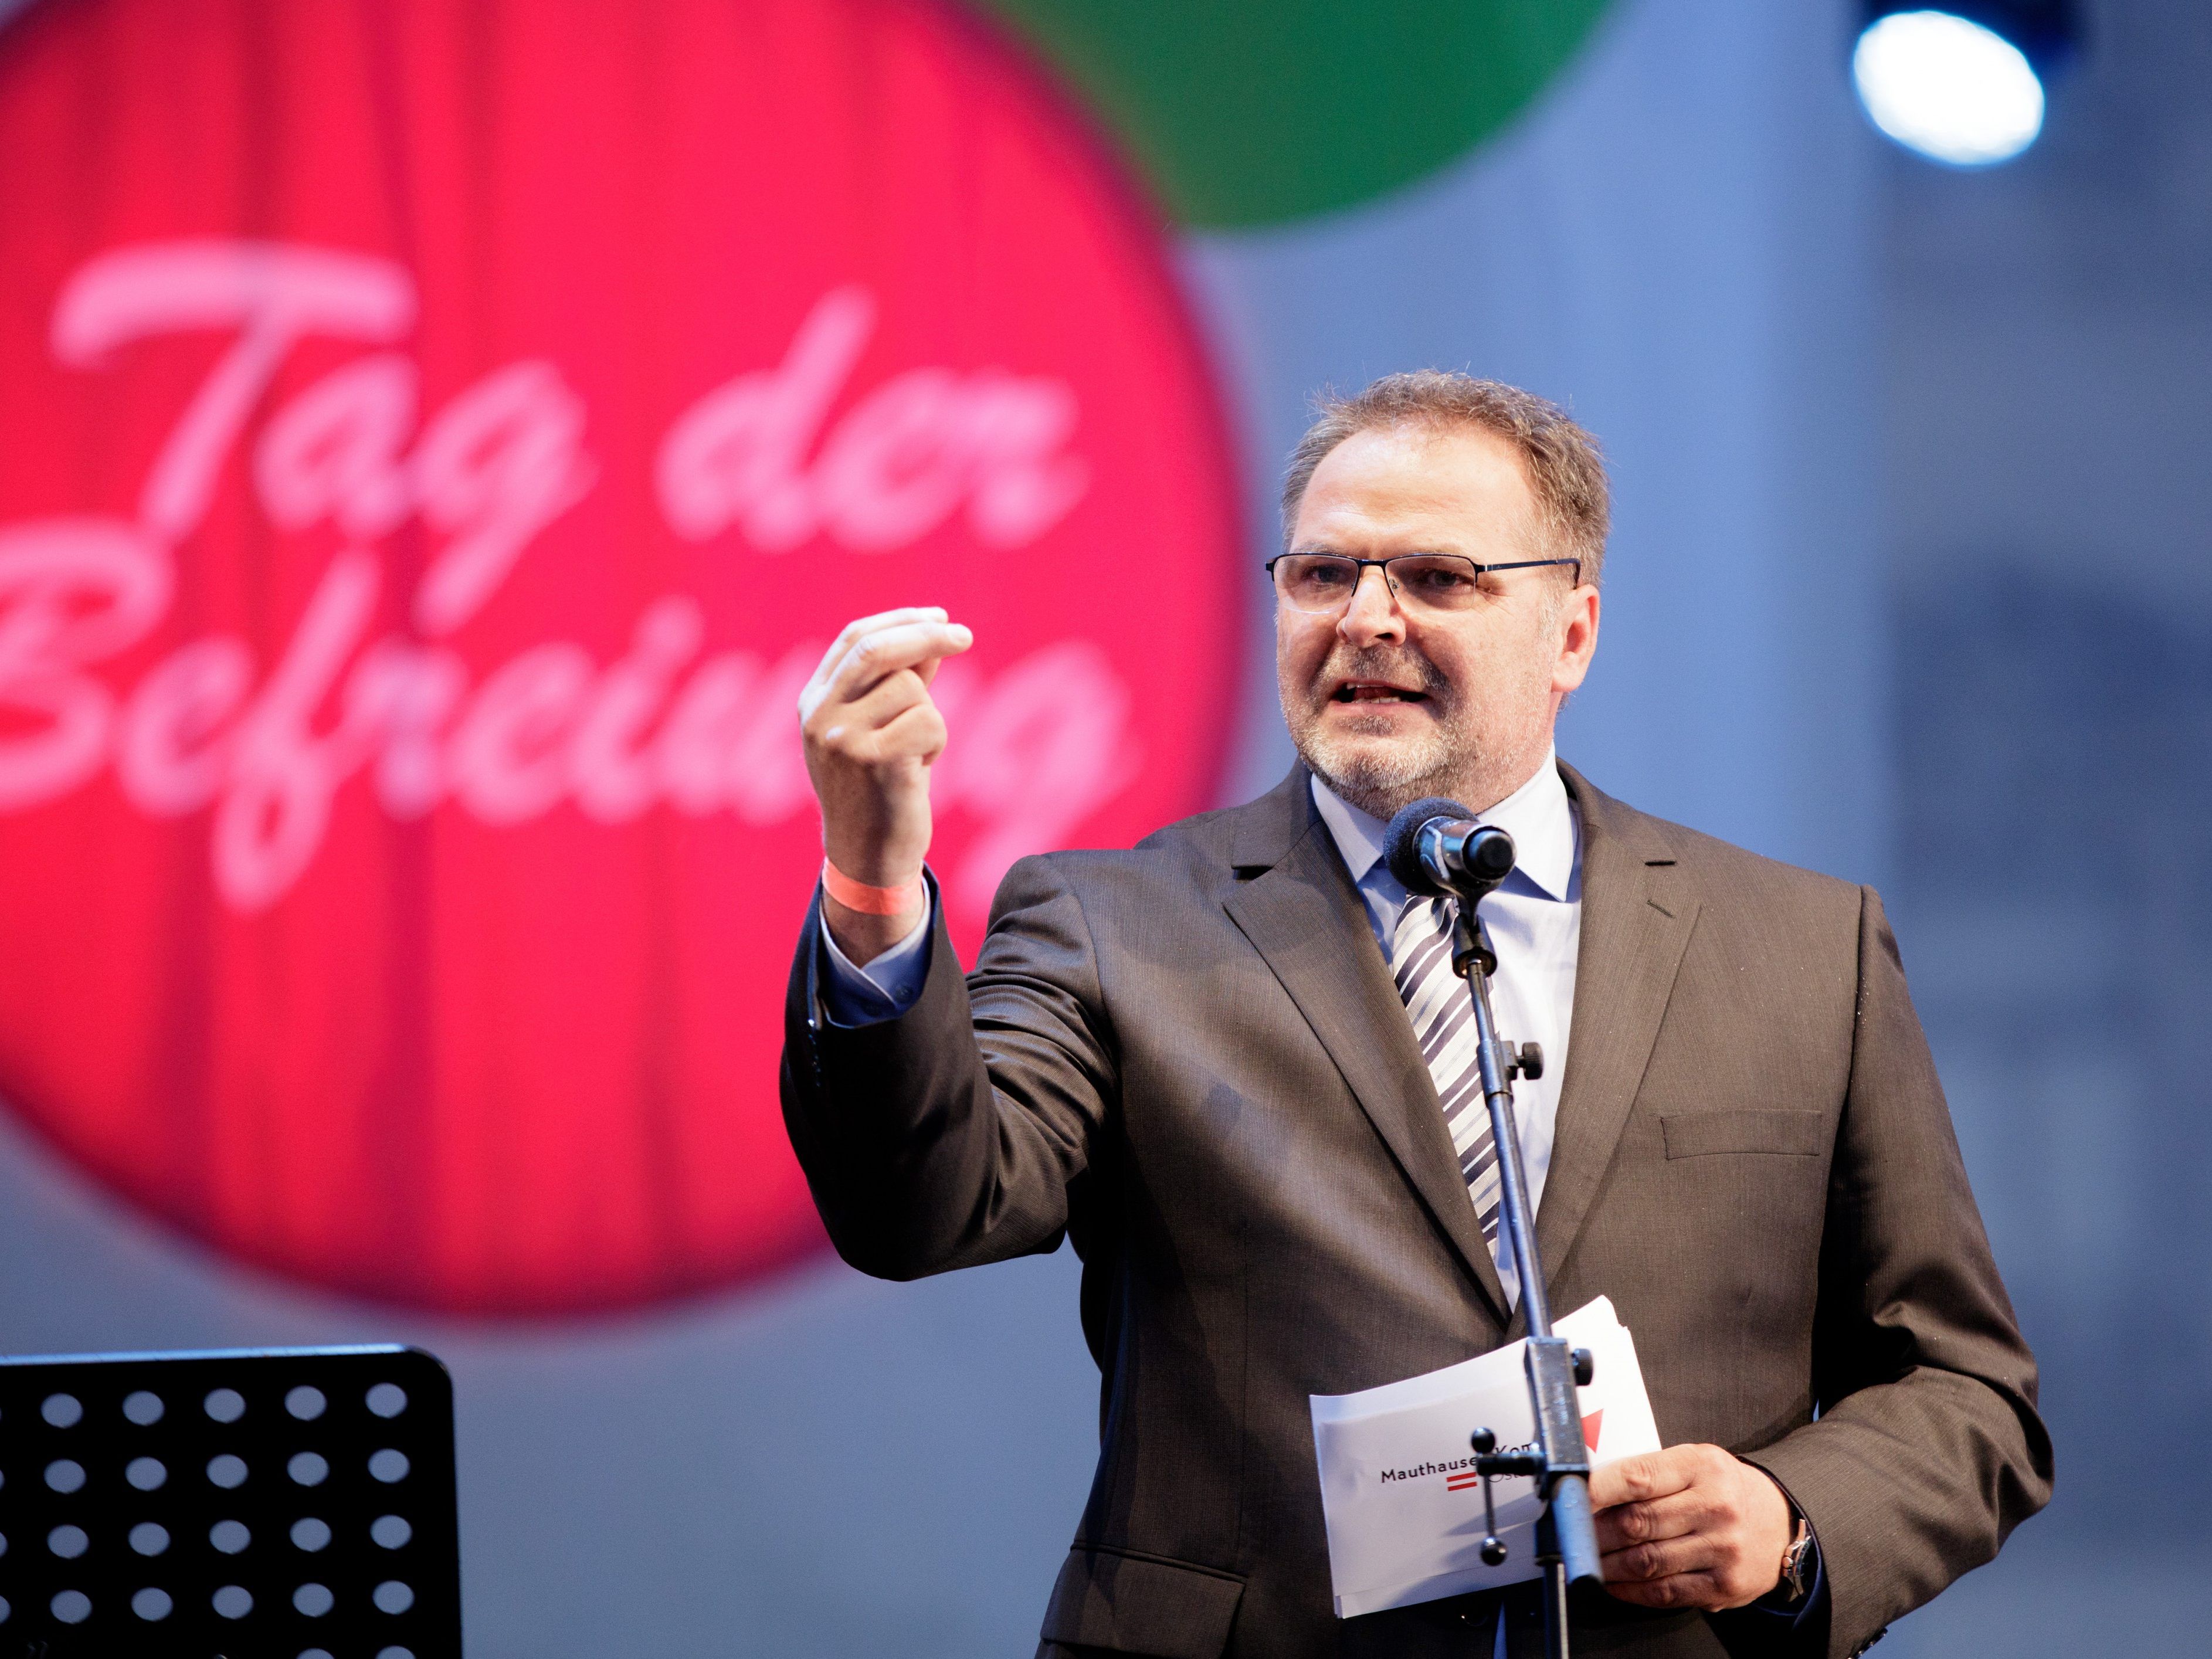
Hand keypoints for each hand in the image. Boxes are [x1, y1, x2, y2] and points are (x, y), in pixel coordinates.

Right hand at [799, 606, 972, 962]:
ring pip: (911, 691)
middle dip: (926, 636)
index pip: (854, 639)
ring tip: (915, 754)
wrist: (866, 859)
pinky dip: (936, 744)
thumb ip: (898, 684)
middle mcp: (819, 716)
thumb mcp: (879, 731)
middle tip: (964, 636)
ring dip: (930, 719)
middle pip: (878, 650)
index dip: (899, 620)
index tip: (939, 616)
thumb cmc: (878, 793)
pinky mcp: (871, 761)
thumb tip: (930, 638)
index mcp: (813, 702)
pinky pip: (928, 722)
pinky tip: (917, 770)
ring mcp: (841, 738)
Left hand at [1588, 1444, 1794, 1611]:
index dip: (1595, 1491)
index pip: (1636, 1477)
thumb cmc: (1723, 1487)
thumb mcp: (1691, 1462)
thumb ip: (1647, 1474)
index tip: (1568, 1499)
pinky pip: (1666, 1592)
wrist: (1778, 1519)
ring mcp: (1722, 1548)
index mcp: (1700, 1466)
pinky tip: (1615, 1583)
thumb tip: (1589, 1493)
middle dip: (1594, 1533)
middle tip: (1573, 1537)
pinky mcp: (1725, 1585)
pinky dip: (1632, 1591)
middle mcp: (1715, 1505)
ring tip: (1588, 1561)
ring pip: (1647, 1561)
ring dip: (1607, 1565)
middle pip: (1637, 1523)